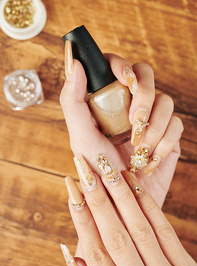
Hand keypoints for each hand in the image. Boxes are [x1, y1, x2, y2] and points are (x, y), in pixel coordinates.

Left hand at [60, 42, 182, 207]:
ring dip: (154, 128)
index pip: (116, 66)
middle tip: (135, 121)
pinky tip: (149, 160)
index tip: (124, 81)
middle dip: (144, 97)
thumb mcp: (79, 136)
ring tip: (139, 151)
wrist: (122, 200)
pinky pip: (177, 125)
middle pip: (146, 76)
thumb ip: (73, 101)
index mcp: (107, 101)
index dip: (122, 66)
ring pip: (166, 101)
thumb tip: (74, 62)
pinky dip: (164, 143)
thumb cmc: (97, 170)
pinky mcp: (168, 134)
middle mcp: (129, 106)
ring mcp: (151, 119)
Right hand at [63, 156, 196, 265]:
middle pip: (114, 236)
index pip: (95, 253)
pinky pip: (165, 232)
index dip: (81, 219)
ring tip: (107, 170)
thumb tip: (72, 255)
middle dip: (97, 200)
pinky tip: (135, 186)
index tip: (71, 192)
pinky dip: (148, 206)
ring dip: (121, 197)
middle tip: (84, 169)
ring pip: (139, 229)